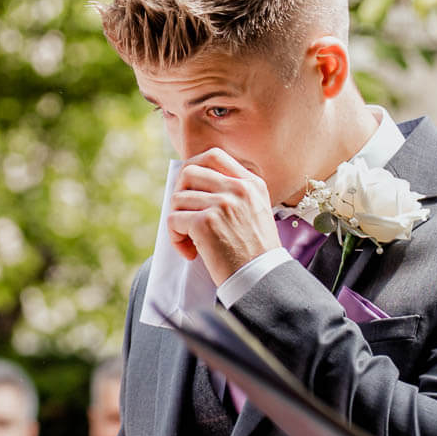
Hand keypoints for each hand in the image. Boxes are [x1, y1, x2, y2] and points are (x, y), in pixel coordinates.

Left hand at [167, 148, 278, 285]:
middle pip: (189, 172)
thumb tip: (195, 186)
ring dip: (177, 222)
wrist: (262, 279)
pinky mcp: (206, 223)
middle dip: (179, 194)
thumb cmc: (256, 252)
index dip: (193, 168)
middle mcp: (238, 189)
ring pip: (177, 199)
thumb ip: (236, 194)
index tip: (190, 189)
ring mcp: (222, 204)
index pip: (213, 156)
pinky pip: (174, 220)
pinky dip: (175, 238)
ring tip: (191, 241)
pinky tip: (190, 253)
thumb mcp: (258, 211)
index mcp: (251, 184)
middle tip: (185, 216)